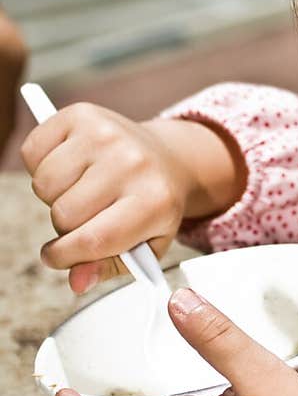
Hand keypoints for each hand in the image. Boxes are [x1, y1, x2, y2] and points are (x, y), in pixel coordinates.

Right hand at [20, 104, 238, 292]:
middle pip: (63, 215)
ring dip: (54, 196)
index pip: (93, 240)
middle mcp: (132, 163)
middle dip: (66, 226)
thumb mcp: (146, 245)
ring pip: (44, 186)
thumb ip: (110, 267)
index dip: (66, 256)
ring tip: (82, 190)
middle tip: (86, 217)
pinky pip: (32, 152)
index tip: (58, 256)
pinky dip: (41, 165)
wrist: (167, 158)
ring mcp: (106, 134)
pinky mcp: (82, 114)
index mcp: (155, 201)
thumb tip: (76, 281)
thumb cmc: (152, 206)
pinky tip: (71, 167)